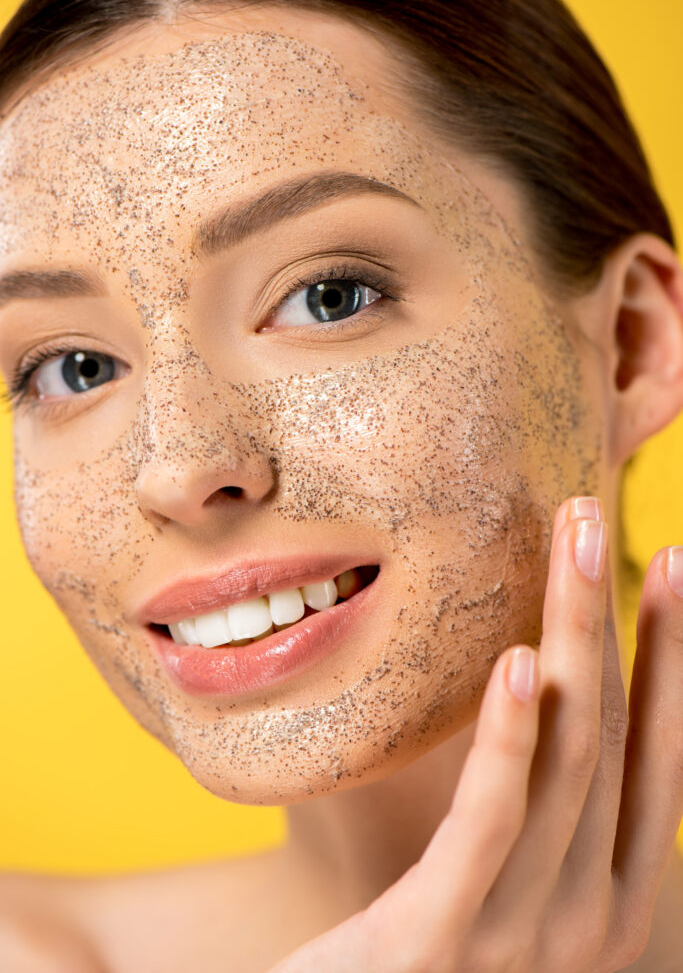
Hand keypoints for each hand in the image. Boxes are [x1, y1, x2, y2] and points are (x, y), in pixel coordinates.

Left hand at [269, 496, 682, 971]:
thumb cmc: (419, 962)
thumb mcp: (495, 883)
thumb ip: (529, 808)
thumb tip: (545, 689)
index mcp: (610, 902)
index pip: (653, 756)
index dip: (670, 657)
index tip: (668, 563)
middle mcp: (589, 924)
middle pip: (612, 737)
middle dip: (616, 617)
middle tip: (600, 514)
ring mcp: (524, 938)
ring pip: (567, 760)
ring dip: (577, 637)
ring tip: (573, 540)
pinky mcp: (438, 941)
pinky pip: (488, 822)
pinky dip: (512, 737)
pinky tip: (521, 660)